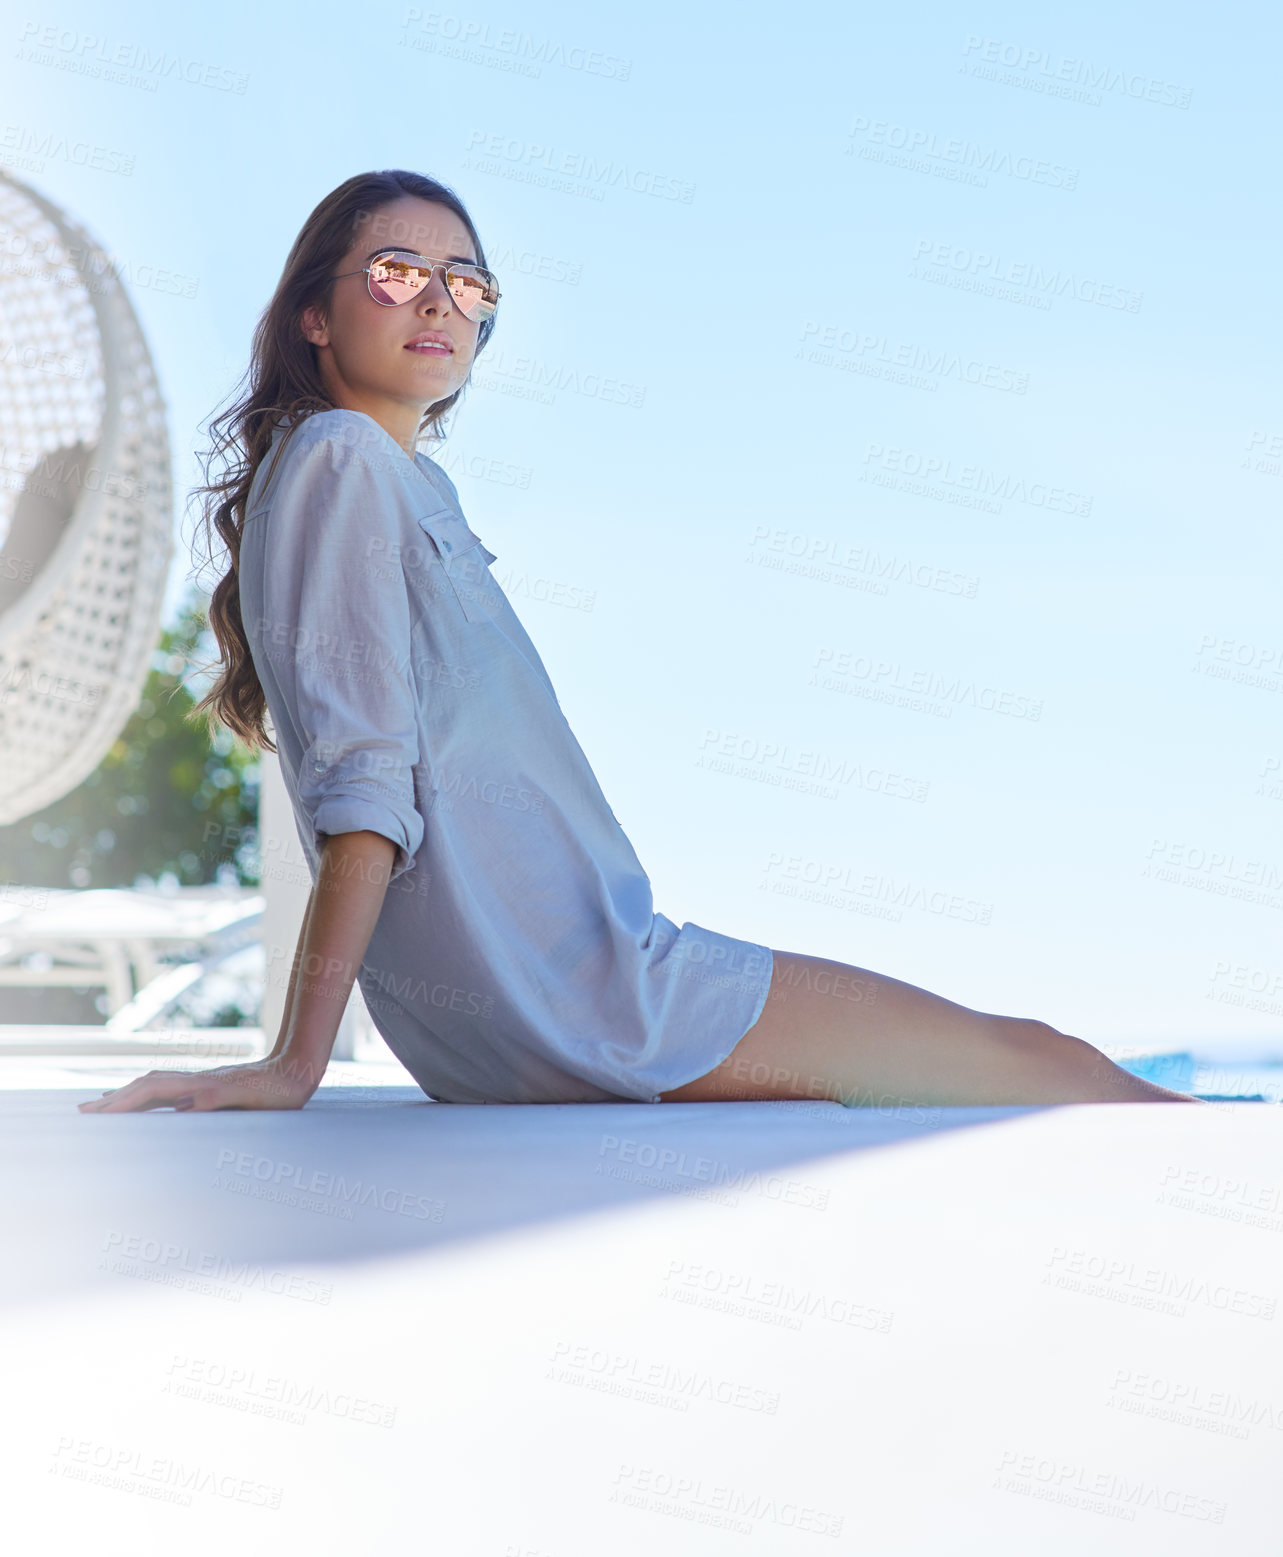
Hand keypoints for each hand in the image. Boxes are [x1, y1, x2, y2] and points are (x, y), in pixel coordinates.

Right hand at [76, 1056, 320, 1113]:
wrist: (299, 1069)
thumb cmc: (280, 1091)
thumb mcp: (253, 1098)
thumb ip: (217, 1099)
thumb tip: (182, 1105)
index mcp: (199, 1086)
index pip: (149, 1091)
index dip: (121, 1102)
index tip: (93, 1113)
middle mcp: (195, 1082)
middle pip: (144, 1086)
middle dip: (113, 1100)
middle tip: (80, 1112)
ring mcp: (201, 1084)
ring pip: (154, 1087)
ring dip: (126, 1096)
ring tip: (100, 1106)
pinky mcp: (209, 1089)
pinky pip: (169, 1092)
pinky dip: (147, 1097)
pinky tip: (146, 1105)